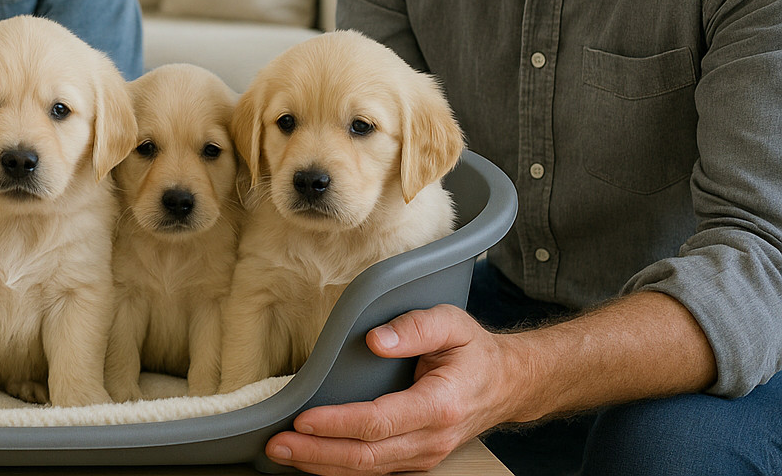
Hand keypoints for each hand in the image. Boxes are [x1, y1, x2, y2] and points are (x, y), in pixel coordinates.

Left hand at [264, 304, 515, 474]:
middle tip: (276, 444)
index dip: (339, 423)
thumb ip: (415, 327)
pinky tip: (310, 458)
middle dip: (317, 452)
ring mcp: (423, 455)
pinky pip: (374, 470)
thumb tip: (376, 340)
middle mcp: (431, 439)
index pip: (380, 422)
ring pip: (367, 470)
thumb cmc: (473, 352)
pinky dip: (338, 467)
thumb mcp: (452, 323)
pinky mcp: (414, 459)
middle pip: (367, 455)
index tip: (303, 418)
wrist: (506, 385)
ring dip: (321, 464)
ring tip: (282, 452)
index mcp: (440, 405)